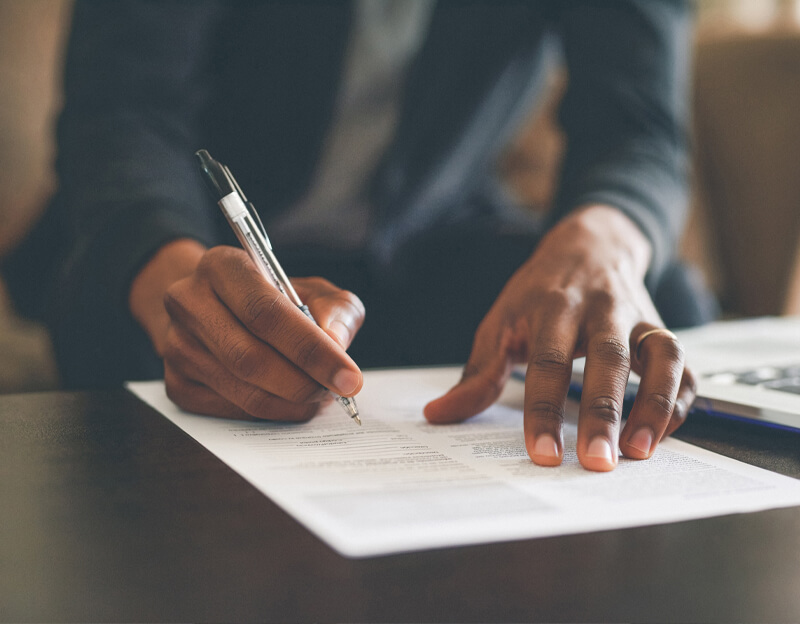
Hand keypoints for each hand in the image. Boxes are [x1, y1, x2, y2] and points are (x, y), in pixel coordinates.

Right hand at [129, 240, 364, 420]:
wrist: (218, 307)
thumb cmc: (274, 298)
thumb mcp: (313, 289)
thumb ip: (335, 310)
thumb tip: (336, 344)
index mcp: (222, 266)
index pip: (265, 312)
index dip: (311, 349)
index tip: (349, 376)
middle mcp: (189, 301)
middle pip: (250, 358)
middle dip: (304, 383)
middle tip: (337, 392)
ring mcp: (176, 345)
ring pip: (242, 391)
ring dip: (292, 403)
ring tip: (320, 395)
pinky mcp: (176, 382)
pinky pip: (230, 411)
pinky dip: (271, 413)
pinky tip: (291, 401)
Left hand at [424, 205, 695, 470]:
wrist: (588, 245)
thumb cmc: (537, 292)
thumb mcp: (500, 322)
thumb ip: (477, 373)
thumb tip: (437, 416)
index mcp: (553, 306)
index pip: (547, 362)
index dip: (544, 409)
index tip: (543, 453)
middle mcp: (601, 309)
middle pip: (607, 359)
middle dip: (603, 413)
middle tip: (596, 463)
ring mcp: (638, 317)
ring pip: (661, 356)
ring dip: (655, 405)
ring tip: (639, 453)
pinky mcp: (662, 329)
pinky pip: (684, 365)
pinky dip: (679, 400)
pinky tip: (661, 434)